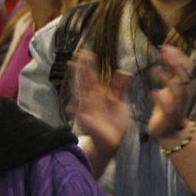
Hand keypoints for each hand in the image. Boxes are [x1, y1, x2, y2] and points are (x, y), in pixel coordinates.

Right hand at [69, 50, 130, 165]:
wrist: (114, 141)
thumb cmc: (116, 123)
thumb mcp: (121, 103)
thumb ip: (121, 88)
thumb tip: (124, 72)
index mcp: (100, 94)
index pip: (93, 78)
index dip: (90, 66)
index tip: (87, 54)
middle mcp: (91, 99)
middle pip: (85, 81)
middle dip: (82, 68)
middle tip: (78, 55)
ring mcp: (86, 108)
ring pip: (80, 91)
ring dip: (77, 80)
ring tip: (73, 66)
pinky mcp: (85, 120)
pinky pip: (78, 113)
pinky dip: (74, 110)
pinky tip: (70, 106)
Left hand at [148, 43, 195, 140]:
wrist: (170, 132)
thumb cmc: (168, 107)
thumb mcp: (168, 87)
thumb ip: (168, 71)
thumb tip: (164, 52)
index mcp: (183, 86)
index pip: (186, 68)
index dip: (178, 57)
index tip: (167, 46)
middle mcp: (182, 95)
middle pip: (183, 77)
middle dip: (175, 64)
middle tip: (164, 52)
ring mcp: (177, 105)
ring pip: (177, 91)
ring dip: (166, 79)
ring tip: (153, 69)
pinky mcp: (170, 117)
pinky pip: (168, 108)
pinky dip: (161, 100)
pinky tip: (152, 92)